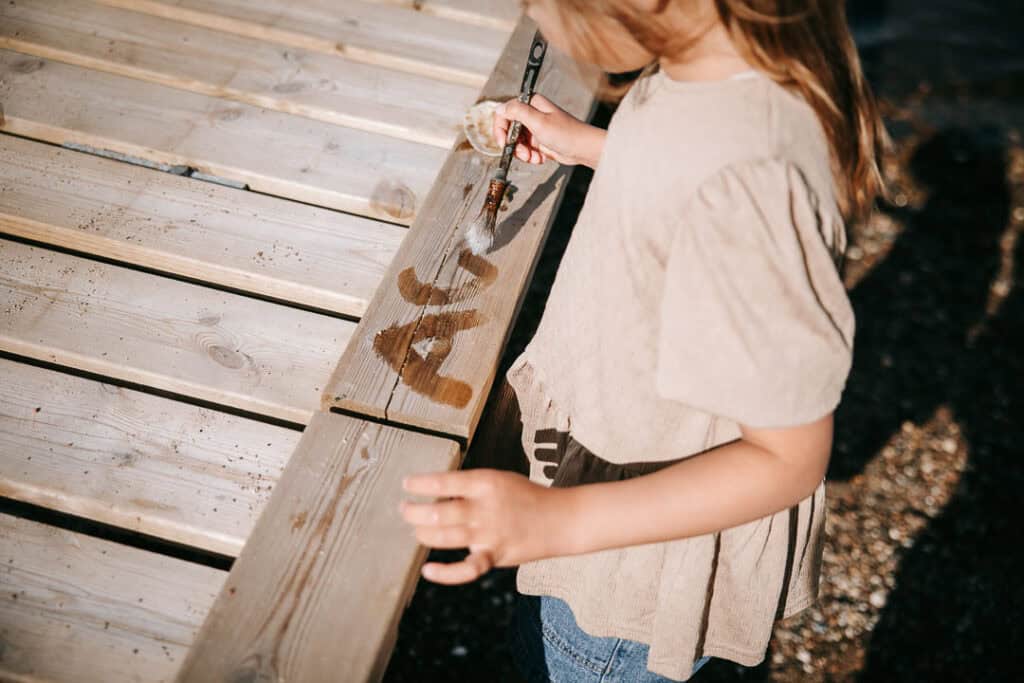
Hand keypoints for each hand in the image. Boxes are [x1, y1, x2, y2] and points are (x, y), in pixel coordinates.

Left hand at [399, 468, 570, 584]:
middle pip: (439, 513)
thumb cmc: (525, 496)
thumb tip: (436, 495)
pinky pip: (466, 569)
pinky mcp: (495, 556)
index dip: (420, 484)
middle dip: (414, 512)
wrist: (560, 520)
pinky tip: (428, 570)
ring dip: (422, 534)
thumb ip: (470, 486)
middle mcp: (485, 508)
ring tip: (414, 529)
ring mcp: (489, 534)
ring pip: (445, 537)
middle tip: (404, 509)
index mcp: (486, 483)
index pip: (444, 482)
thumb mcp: (499, 479)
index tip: (406, 483)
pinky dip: (445, 573)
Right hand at [493, 94, 605, 168]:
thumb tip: (499, 108)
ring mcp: (535, 128)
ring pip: (516, 142)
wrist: (582, 149)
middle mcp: (531, 114)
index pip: (504, 113)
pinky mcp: (539, 141)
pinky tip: (540, 158)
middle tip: (523, 154)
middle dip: (514, 145)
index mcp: (530, 104)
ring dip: (522, 153)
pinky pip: (526, 150)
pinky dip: (530, 156)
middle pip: (509, 130)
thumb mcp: (538, 121)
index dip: (500, 129)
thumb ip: (517, 112)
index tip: (503, 143)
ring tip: (533, 158)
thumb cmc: (565, 133)